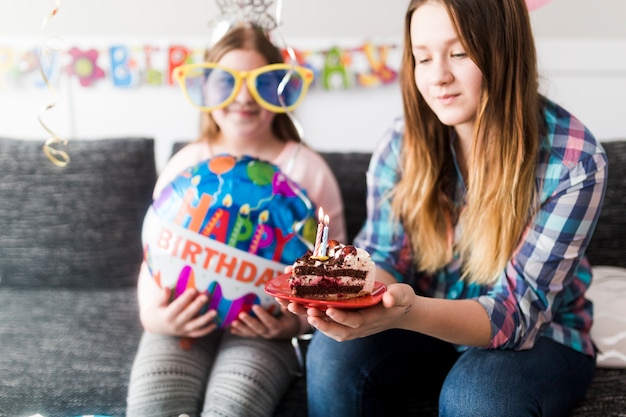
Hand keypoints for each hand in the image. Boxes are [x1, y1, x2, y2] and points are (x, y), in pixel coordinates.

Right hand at [140, 287, 217, 337]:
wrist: (154, 326)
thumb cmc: (156, 311)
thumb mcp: (156, 304)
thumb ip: (162, 296)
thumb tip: (166, 288)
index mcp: (167, 316)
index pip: (177, 306)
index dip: (185, 298)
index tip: (193, 290)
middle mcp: (175, 324)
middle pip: (188, 315)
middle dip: (197, 306)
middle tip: (205, 297)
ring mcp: (182, 330)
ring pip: (195, 326)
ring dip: (205, 319)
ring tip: (214, 312)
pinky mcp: (186, 334)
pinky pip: (198, 333)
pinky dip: (207, 330)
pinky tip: (215, 324)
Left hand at [229, 305, 300, 338]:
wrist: (290, 330)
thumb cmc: (291, 319)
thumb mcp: (291, 314)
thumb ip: (286, 307)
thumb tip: (279, 296)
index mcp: (278, 327)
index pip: (269, 321)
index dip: (262, 315)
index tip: (254, 306)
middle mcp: (269, 333)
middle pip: (258, 328)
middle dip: (249, 322)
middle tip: (240, 314)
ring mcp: (263, 335)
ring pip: (251, 333)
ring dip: (242, 328)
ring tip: (233, 323)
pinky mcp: (258, 335)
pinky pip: (248, 335)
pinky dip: (240, 332)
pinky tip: (231, 329)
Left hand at [302, 283, 416, 341]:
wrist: (398, 311)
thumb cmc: (401, 301)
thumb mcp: (403, 295)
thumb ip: (397, 296)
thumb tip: (390, 298)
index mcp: (370, 319)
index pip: (353, 322)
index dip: (341, 317)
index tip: (329, 310)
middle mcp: (356, 326)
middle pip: (334, 328)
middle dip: (317, 321)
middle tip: (303, 310)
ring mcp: (348, 326)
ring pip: (325, 325)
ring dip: (308, 317)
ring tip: (293, 306)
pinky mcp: (342, 321)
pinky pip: (324, 319)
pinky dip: (311, 312)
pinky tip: (298, 302)